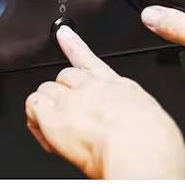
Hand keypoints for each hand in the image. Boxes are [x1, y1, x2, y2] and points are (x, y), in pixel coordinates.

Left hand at [25, 26, 184, 178]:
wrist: (139, 149)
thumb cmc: (151, 138)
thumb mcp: (145, 112)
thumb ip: (125, 108)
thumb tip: (121, 117)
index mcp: (115, 84)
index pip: (87, 58)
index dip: (72, 44)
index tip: (62, 34)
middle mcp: (91, 87)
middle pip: (63, 76)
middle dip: (62, 93)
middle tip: (70, 115)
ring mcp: (71, 100)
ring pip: (45, 91)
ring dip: (47, 106)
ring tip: (59, 126)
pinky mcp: (54, 118)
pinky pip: (33, 107)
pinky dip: (35, 118)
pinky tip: (44, 128)